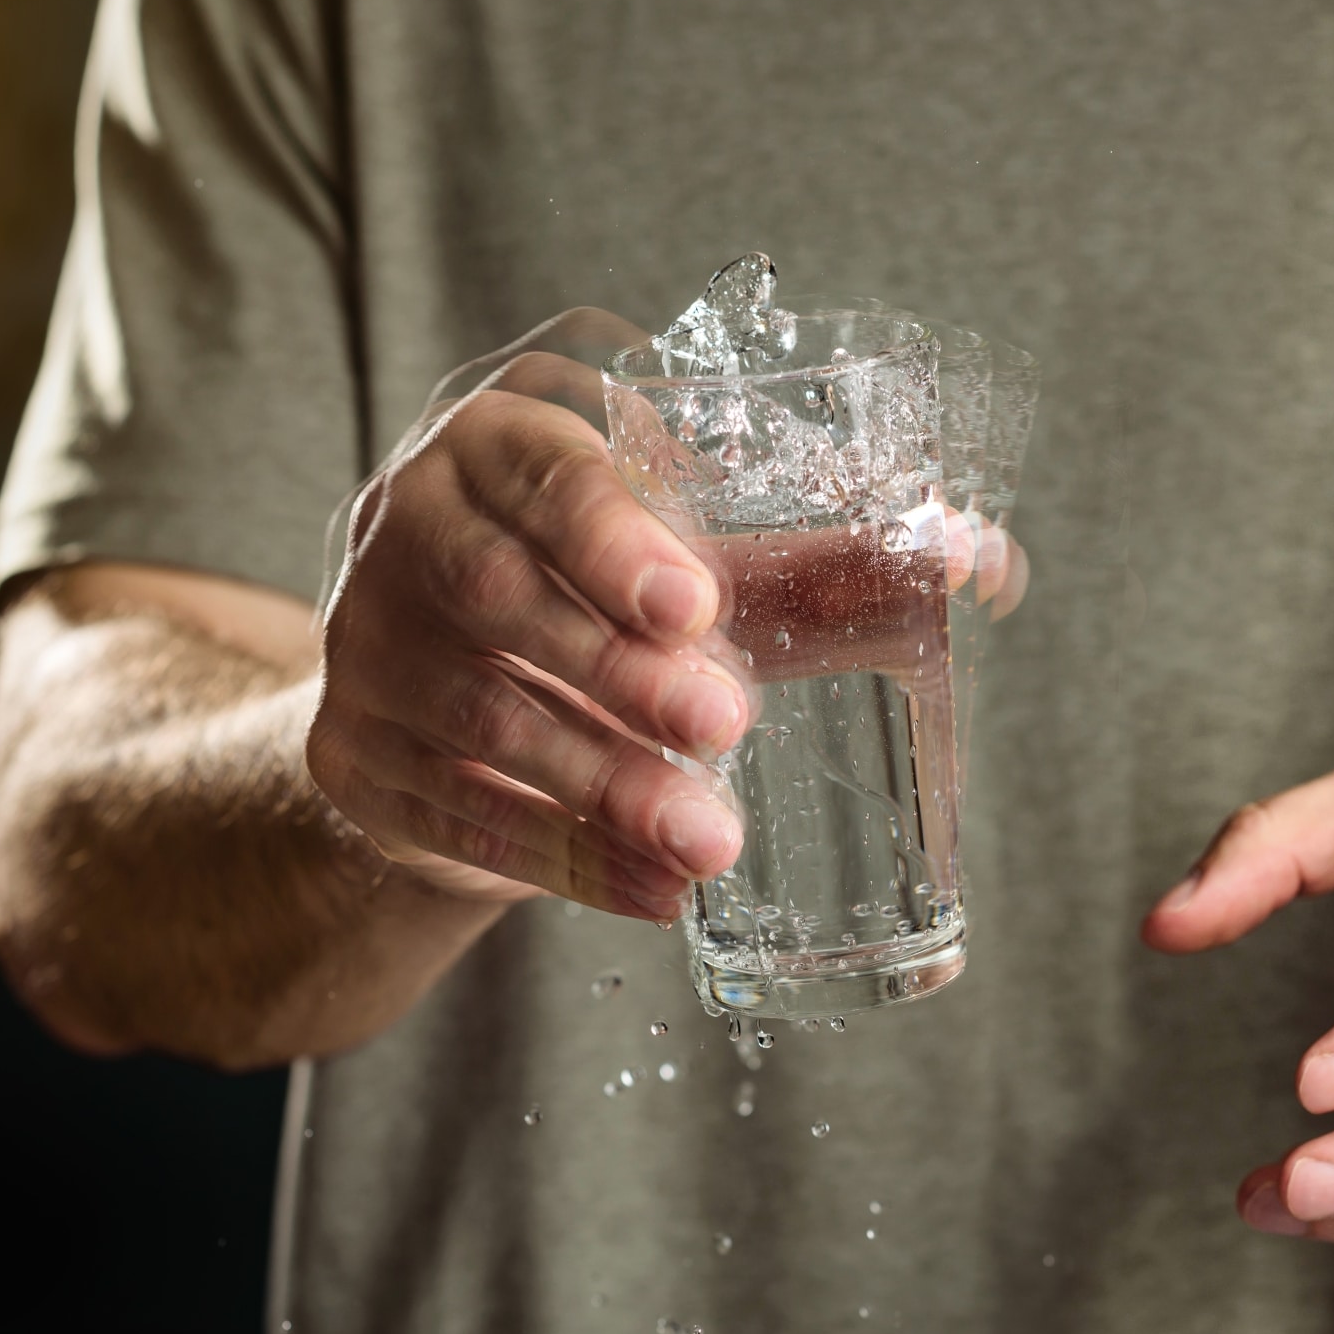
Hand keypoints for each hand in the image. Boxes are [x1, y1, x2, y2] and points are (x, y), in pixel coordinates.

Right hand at [309, 310, 1025, 922]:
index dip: (613, 536)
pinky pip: (455, 811)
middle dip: (617, 670)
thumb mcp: (685, 548)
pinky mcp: (351, 751)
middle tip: (725, 724)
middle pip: (499, 593)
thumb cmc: (595, 582)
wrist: (443, 672)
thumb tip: (982, 562)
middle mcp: (411, 524)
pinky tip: (652, 891)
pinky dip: (561, 859)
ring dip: (601, 786)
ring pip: (479, 714)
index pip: (547, 471)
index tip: (694, 605)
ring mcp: (366, 641)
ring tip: (708, 841)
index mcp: (503, 441)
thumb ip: (812, 555)